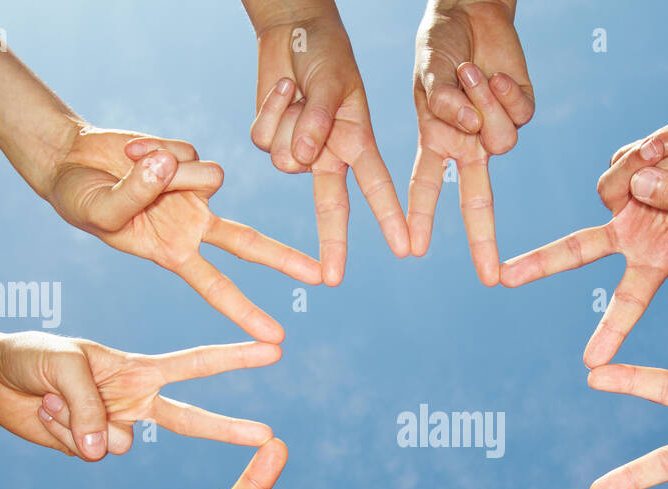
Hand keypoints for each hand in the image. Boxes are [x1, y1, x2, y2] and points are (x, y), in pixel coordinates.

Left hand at [0, 330, 280, 460]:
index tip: (274, 348)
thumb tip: (110, 450)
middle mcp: (134, 400)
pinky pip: (89, 454)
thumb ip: (91, 406)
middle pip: (191, 420)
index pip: (196, 363)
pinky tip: (45, 415)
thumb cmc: (32, 357)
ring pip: (122, 445)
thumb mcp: (62, 365)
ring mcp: (114, 427)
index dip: (235, 356)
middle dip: (229, 428)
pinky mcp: (90, 448)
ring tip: (52, 399)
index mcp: (138, 369)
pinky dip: (62, 435)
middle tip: (268, 436)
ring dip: (83, 424)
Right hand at [47, 126, 321, 337]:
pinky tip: (133, 153)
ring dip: (171, 172)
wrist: (69, 160)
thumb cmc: (80, 199)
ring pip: (210, 177)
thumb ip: (133, 194)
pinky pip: (185, 150)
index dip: (246, 312)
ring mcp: (194, 190)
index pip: (216, 288)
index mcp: (173, 254)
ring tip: (132, 168)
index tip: (277, 338)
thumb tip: (174, 166)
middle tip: (319, 277)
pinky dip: (154, 149)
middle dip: (283, 259)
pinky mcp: (189, 157)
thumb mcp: (98, 210)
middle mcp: (193, 227)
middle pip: (248, 244)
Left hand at [248, 7, 409, 283]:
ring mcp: (298, 148)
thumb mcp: (332, 83)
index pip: (377, 186)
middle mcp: (329, 153)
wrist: (293, 30)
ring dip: (289, 122)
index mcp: (357, 142)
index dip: (390, 218)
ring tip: (298, 91)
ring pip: (286, 162)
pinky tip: (282, 90)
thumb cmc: (325, 52)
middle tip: (333, 279)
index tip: (404, 247)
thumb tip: (305, 160)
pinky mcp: (270, 137)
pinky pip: (263, 139)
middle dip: (332, 244)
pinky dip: (269, 110)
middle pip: (332, 207)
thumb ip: (320, 121)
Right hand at [408, 0, 533, 284]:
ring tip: (469, 72)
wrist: (470, 10)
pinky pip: (519, 115)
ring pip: (501, 142)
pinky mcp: (522, 109)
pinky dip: (503, 91)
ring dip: (483, 104)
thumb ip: (442, 104)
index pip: (427, 187)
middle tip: (489, 277)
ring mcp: (497, 129)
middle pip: (477, 201)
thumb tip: (468, 128)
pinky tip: (492, 73)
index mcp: (437, 140)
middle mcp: (469, 144)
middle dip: (482, 241)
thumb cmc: (440, 42)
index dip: (421, 218)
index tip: (413, 249)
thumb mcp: (428, 74)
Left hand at [500, 103, 667, 366]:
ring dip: (644, 168)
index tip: (592, 364)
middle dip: (539, 263)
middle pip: (577, 250)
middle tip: (502, 279)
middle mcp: (634, 234)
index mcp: (659, 257)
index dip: (613, 330)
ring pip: (608, 188)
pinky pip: (620, 160)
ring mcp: (625, 201)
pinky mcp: (623, 170)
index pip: (631, 299)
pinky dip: (648, 149)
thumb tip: (636, 187)